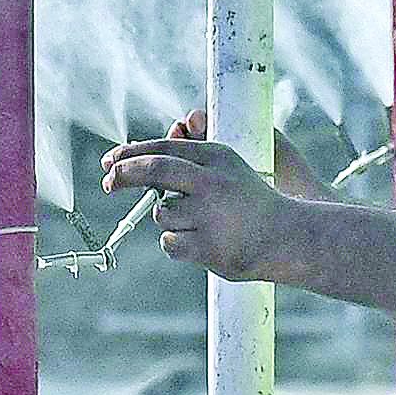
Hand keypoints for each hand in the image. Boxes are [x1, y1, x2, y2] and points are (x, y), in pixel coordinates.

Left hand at [99, 115, 301, 281]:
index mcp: (217, 157)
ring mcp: (210, 215)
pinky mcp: (207, 246)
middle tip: (108, 182)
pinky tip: (203, 242)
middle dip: (124, 174)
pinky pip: (170, 243)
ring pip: (162, 214)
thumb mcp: (226, 169)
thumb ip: (188, 160)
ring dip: (170, 220)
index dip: (130, 154)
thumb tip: (136, 158)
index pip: (163, 149)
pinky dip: (177, 243)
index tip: (110, 160)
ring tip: (201, 224)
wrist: (287, 237)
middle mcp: (213, 182)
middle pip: (154, 170)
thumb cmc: (250, 202)